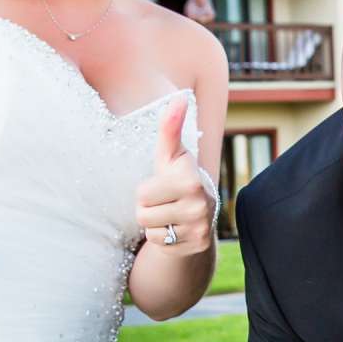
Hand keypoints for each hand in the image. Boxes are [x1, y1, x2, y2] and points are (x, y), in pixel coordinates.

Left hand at [134, 99, 212, 257]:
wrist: (200, 216)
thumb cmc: (178, 178)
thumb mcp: (170, 155)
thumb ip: (170, 128)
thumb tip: (178, 96)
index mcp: (190, 178)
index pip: (142, 194)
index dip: (147, 190)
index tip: (164, 185)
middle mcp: (198, 203)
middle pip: (142, 213)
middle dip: (148, 208)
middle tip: (165, 202)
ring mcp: (199, 226)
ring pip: (150, 230)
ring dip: (155, 224)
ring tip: (170, 215)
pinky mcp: (196, 245)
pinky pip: (160, 244)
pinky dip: (164, 238)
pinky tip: (175, 229)